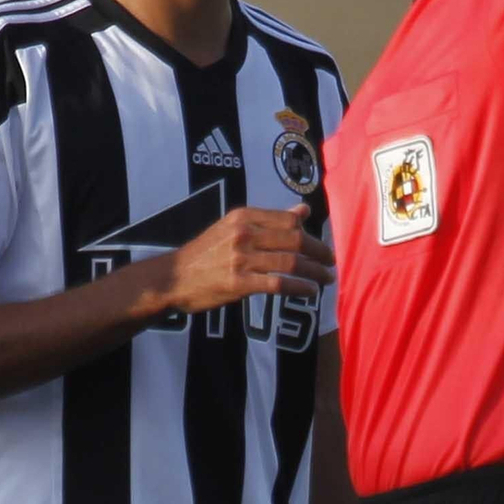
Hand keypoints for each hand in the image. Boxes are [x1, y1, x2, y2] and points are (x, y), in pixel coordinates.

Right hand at [159, 203, 334, 315]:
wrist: (173, 278)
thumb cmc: (206, 253)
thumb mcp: (234, 227)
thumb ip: (270, 220)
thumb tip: (304, 211)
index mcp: (244, 216)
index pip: (289, 221)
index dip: (311, 234)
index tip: (321, 247)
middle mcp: (244, 233)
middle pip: (294, 240)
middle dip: (319, 253)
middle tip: (330, 264)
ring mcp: (241, 258)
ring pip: (290, 262)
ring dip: (314, 272)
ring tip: (325, 280)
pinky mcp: (238, 283)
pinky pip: (277, 284)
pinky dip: (298, 288)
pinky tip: (309, 292)